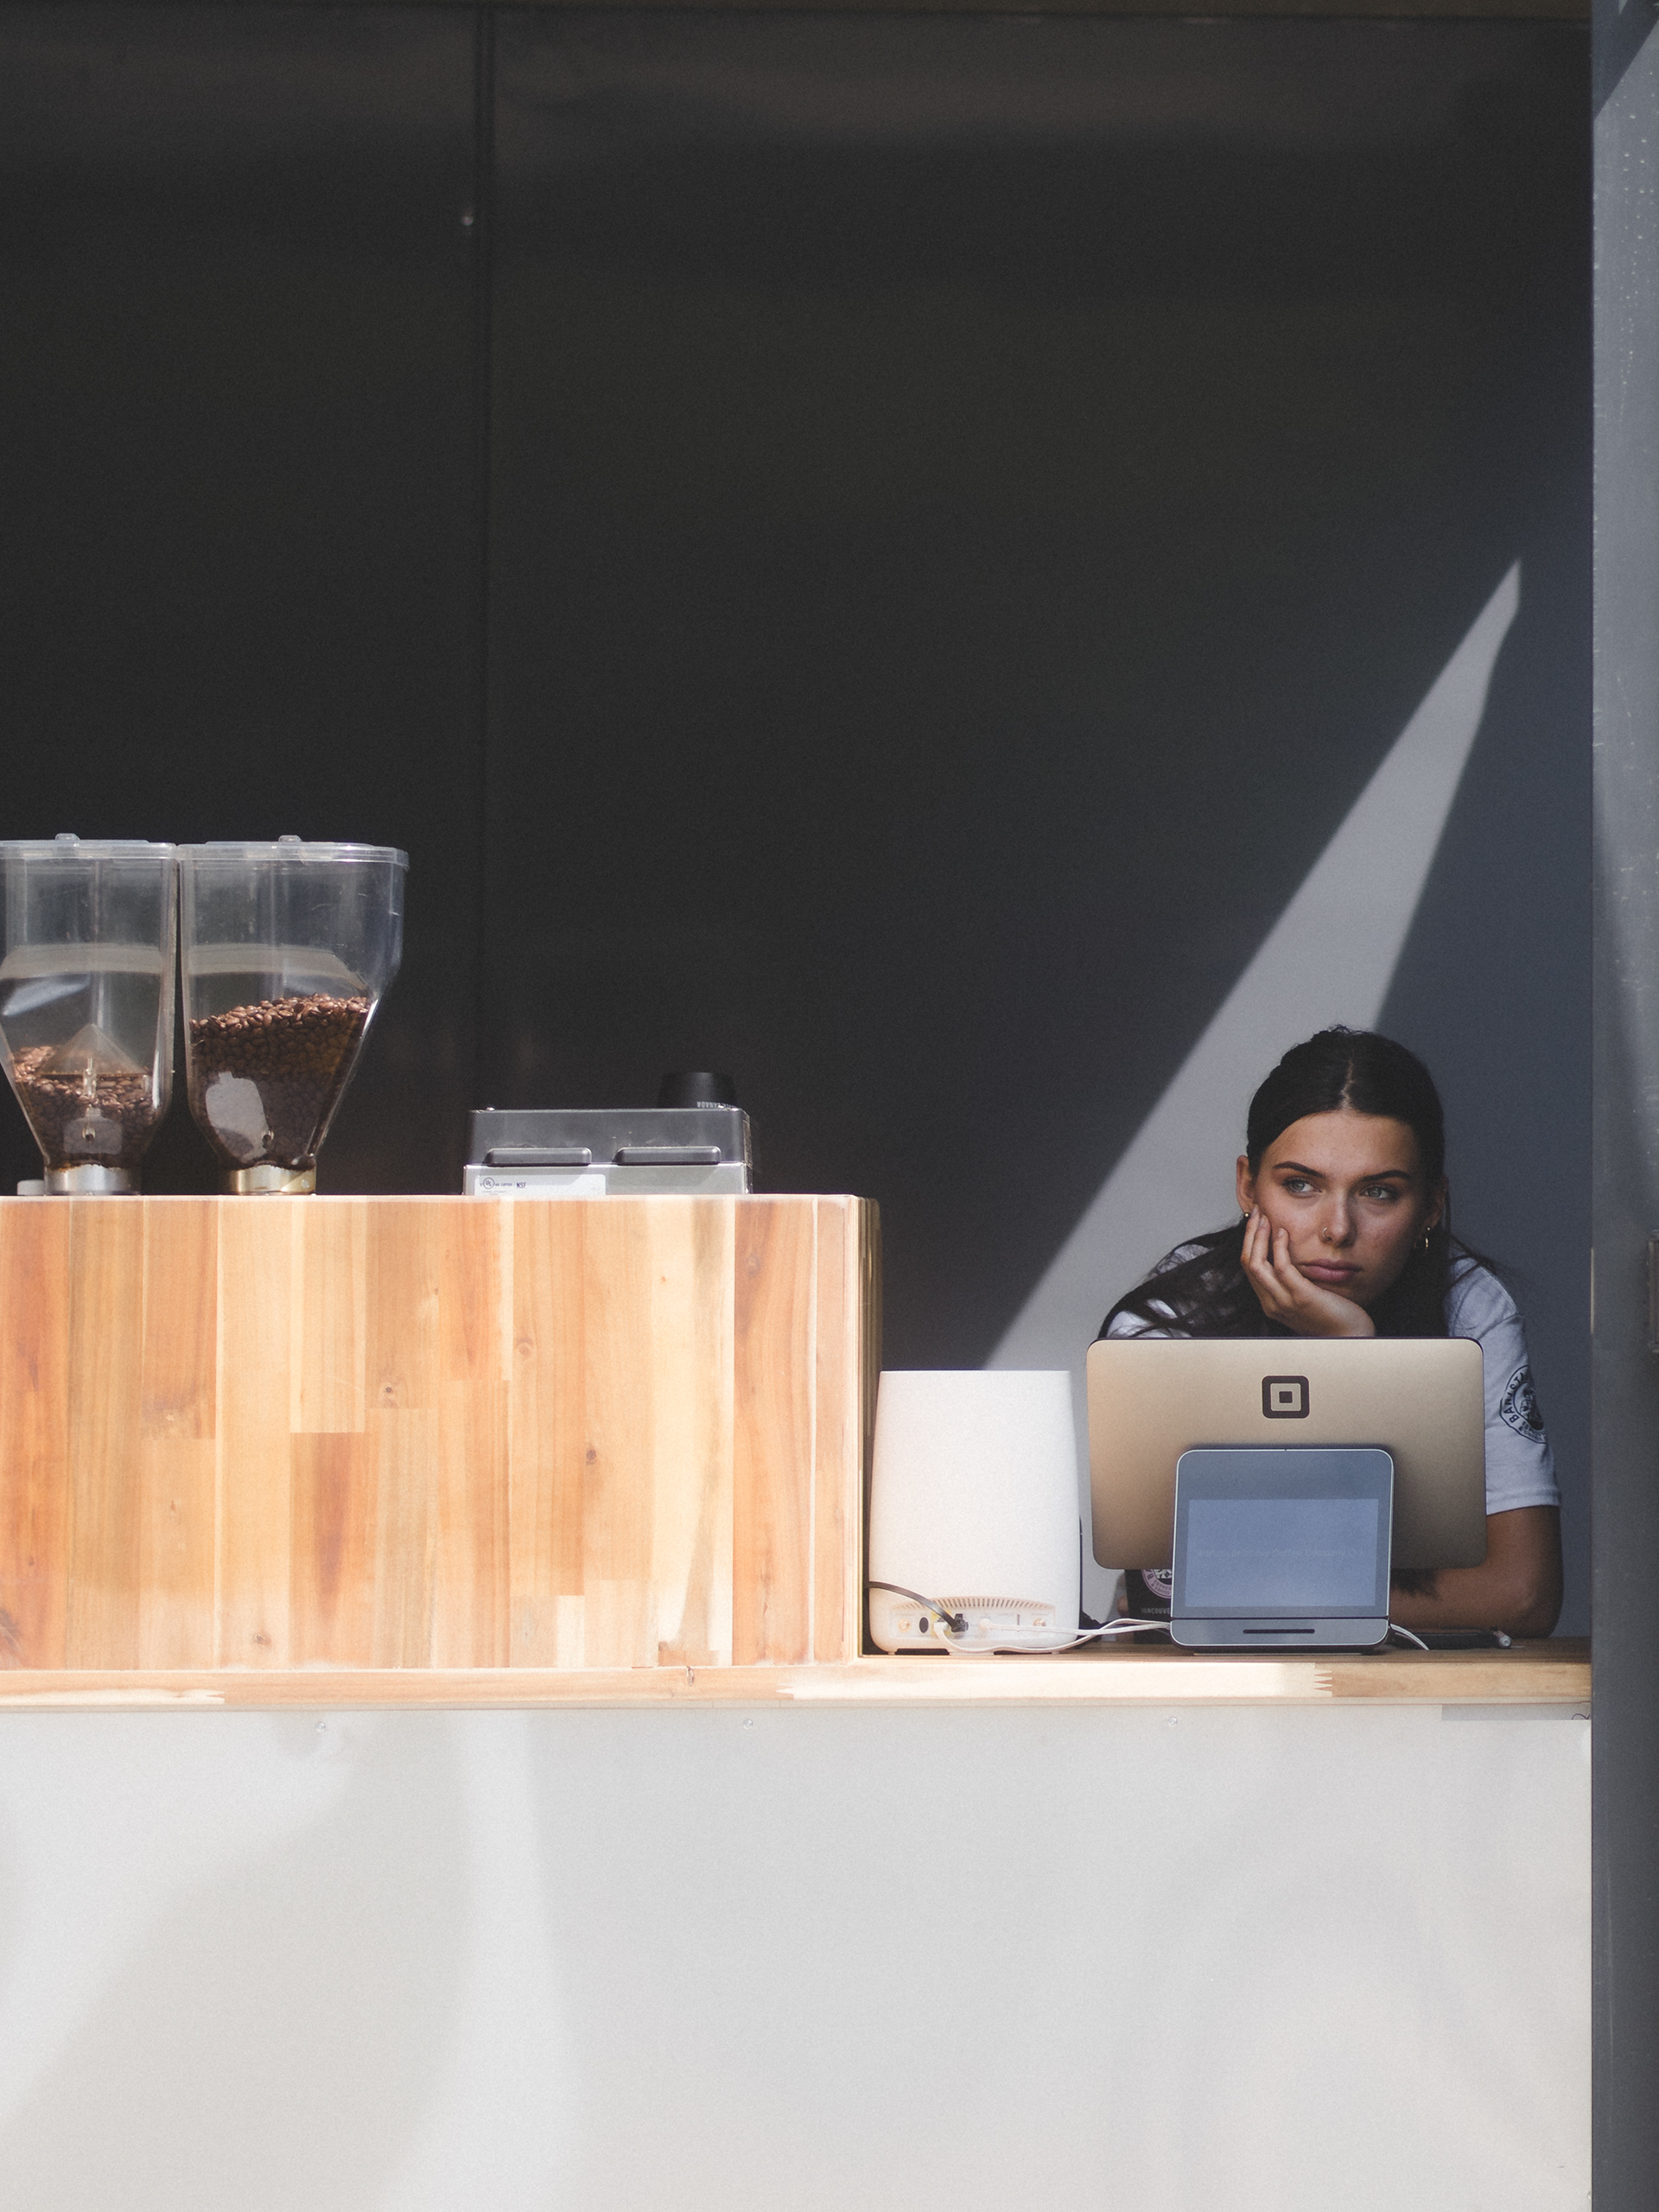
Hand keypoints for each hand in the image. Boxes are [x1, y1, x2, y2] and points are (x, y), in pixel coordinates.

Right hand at [1240, 1208, 1375, 1336]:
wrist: (1351, 1338)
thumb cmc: (1333, 1317)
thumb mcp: (1306, 1297)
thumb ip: (1294, 1281)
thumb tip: (1291, 1255)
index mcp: (1271, 1303)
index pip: (1249, 1267)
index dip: (1249, 1242)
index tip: (1257, 1221)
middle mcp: (1271, 1304)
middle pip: (1248, 1263)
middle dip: (1250, 1234)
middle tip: (1257, 1212)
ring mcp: (1284, 1302)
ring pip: (1256, 1264)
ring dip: (1259, 1236)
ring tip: (1265, 1217)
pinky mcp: (1301, 1298)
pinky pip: (1281, 1268)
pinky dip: (1278, 1247)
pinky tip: (1283, 1233)